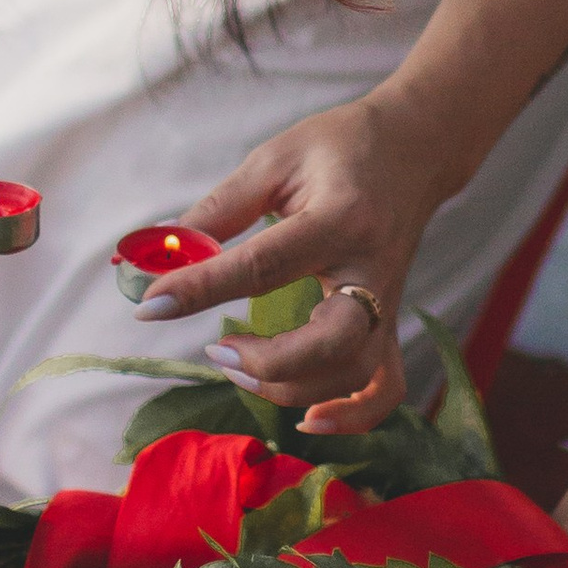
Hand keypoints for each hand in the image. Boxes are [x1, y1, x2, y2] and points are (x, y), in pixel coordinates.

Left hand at [130, 90, 457, 435]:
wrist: (416, 147)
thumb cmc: (340, 146)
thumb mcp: (275, 160)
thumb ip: (221, 210)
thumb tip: (161, 255)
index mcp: (339, 219)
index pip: (264, 266)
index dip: (202, 289)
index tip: (150, 307)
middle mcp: (370, 269)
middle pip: (330, 342)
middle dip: (267, 362)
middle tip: (216, 349)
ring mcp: (387, 302)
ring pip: (352, 372)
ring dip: (291, 387)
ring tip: (239, 364)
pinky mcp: (390, 322)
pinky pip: (385, 387)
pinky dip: (352, 416)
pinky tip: (308, 421)